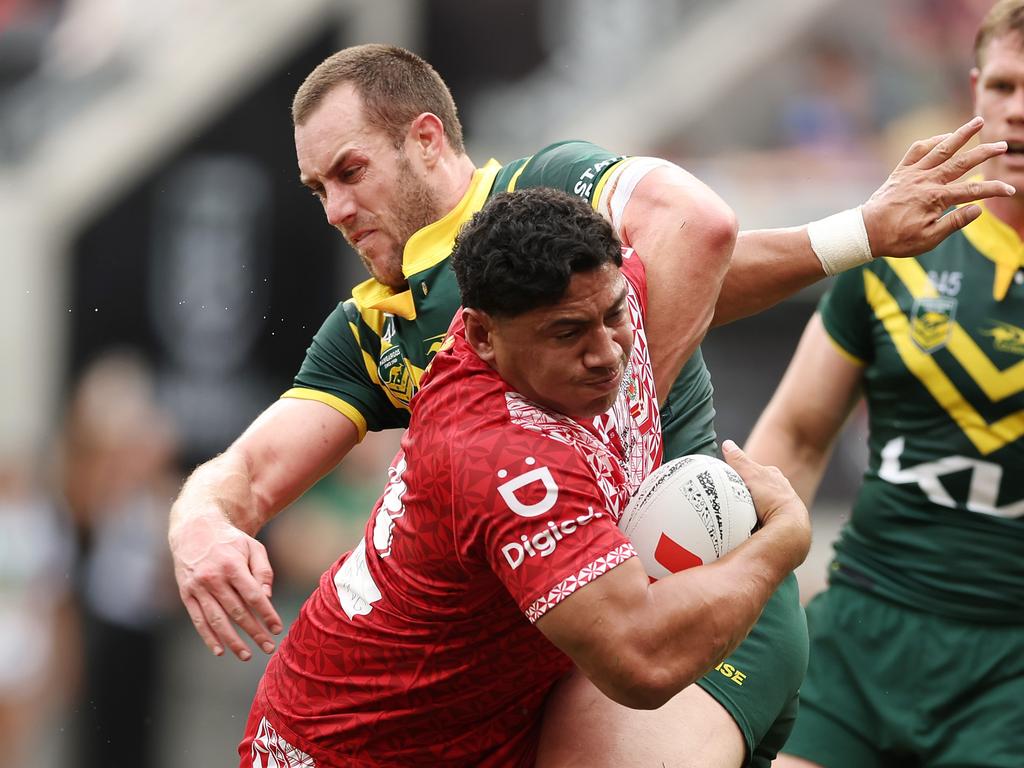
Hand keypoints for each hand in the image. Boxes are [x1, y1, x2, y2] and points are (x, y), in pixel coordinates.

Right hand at [170, 512, 282, 659]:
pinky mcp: (186, 594)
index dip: (266, 614)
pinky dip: (208, 637)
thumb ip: (263, 571)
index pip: (253, 596)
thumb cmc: (230, 540)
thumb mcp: (252, 547)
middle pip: (237, 612)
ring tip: (247, 655)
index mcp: (232, 565)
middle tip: (268, 647)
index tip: (277, 628)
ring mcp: (197, 587)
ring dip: (233, 641)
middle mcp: (213, 578)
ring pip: (217, 620)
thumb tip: (267, 598)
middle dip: (254, 632)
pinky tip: (220, 651)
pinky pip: (198, 620)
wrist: (194, 529)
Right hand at [721, 439, 809, 569]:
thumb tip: (727, 444)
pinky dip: (754, 523)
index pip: (757, 472)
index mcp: (775, 477)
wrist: (789, 527)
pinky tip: (746, 527)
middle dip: (748, 493)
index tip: (731, 479)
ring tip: (737, 516)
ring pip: (762, 507)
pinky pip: (763, 521)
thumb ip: (738, 460)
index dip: (744, 474)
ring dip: (751, 510)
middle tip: (731, 499)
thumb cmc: (773, 498)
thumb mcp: (751, 474)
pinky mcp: (779, 526)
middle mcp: (781, 492)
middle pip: (758, 490)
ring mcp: (781, 510)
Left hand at [861, 116, 1013, 258]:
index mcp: (935, 198)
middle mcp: (926, 181)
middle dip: (984, 153)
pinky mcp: (900, 171)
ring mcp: (912, 173)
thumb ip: (954, 223)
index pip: (972, 191)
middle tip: (1002, 145)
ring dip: (961, 134)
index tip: (1010, 190)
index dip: (993, 189)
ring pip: (941, 149)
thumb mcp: (929, 238)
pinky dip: (931, 141)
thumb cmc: (897, 239)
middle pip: (961, 163)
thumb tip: (979, 209)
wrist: (866, 232)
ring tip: (978, 121)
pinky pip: (916, 150)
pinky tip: (943, 137)